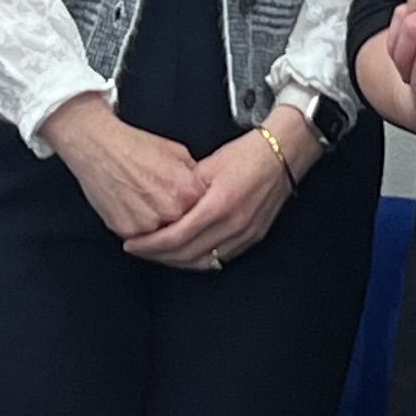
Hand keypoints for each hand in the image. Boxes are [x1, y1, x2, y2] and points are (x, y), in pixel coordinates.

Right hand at [41, 92, 203, 242]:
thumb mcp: (177, 152)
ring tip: (148, 203)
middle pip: (185, 227)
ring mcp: (148, 223)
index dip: (199, 207)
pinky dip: (139, 229)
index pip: (205, 212)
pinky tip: (133, 207)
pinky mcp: (126, 231)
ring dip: (160, 227)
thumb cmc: (133, 145)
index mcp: (187, 190)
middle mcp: (170, 210)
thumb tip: (204, 190)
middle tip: (165, 203)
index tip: (193, 203)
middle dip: (179, 219)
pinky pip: (140, 238)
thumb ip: (194, 176)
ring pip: (163, 237)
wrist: (97, 146)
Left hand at [125, 105, 306, 269]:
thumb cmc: (248, 154)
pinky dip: (199, 259)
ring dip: (177, 261)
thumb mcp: (208, 164)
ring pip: (204, 262)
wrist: (283, 154)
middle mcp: (233, 225)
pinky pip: (221, 259)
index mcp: (219, 205)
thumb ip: (184, 186)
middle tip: (139, 250)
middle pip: (187, 255)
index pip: (176, 238)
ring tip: (158, 254)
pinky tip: (186, 253)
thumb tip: (160, 202)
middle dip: (158, 256)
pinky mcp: (252, 237)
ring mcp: (245, 234)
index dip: (150, 245)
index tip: (132, 244)